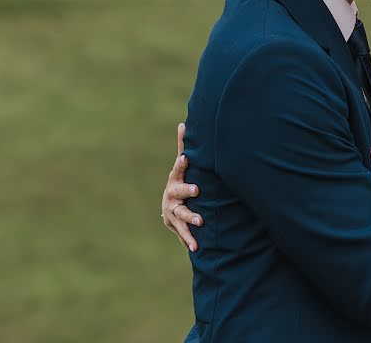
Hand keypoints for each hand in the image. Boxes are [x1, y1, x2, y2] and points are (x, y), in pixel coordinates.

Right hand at [161, 123, 203, 251]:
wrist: (170, 207)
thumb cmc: (181, 181)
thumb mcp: (181, 167)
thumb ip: (183, 147)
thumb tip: (183, 123)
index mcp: (175, 179)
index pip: (178, 169)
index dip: (181, 164)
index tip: (185, 158)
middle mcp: (171, 194)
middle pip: (178, 191)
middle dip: (186, 190)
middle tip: (196, 189)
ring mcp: (172, 211)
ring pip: (180, 214)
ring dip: (189, 217)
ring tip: (200, 220)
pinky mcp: (175, 225)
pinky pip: (182, 233)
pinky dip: (188, 240)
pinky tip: (196, 247)